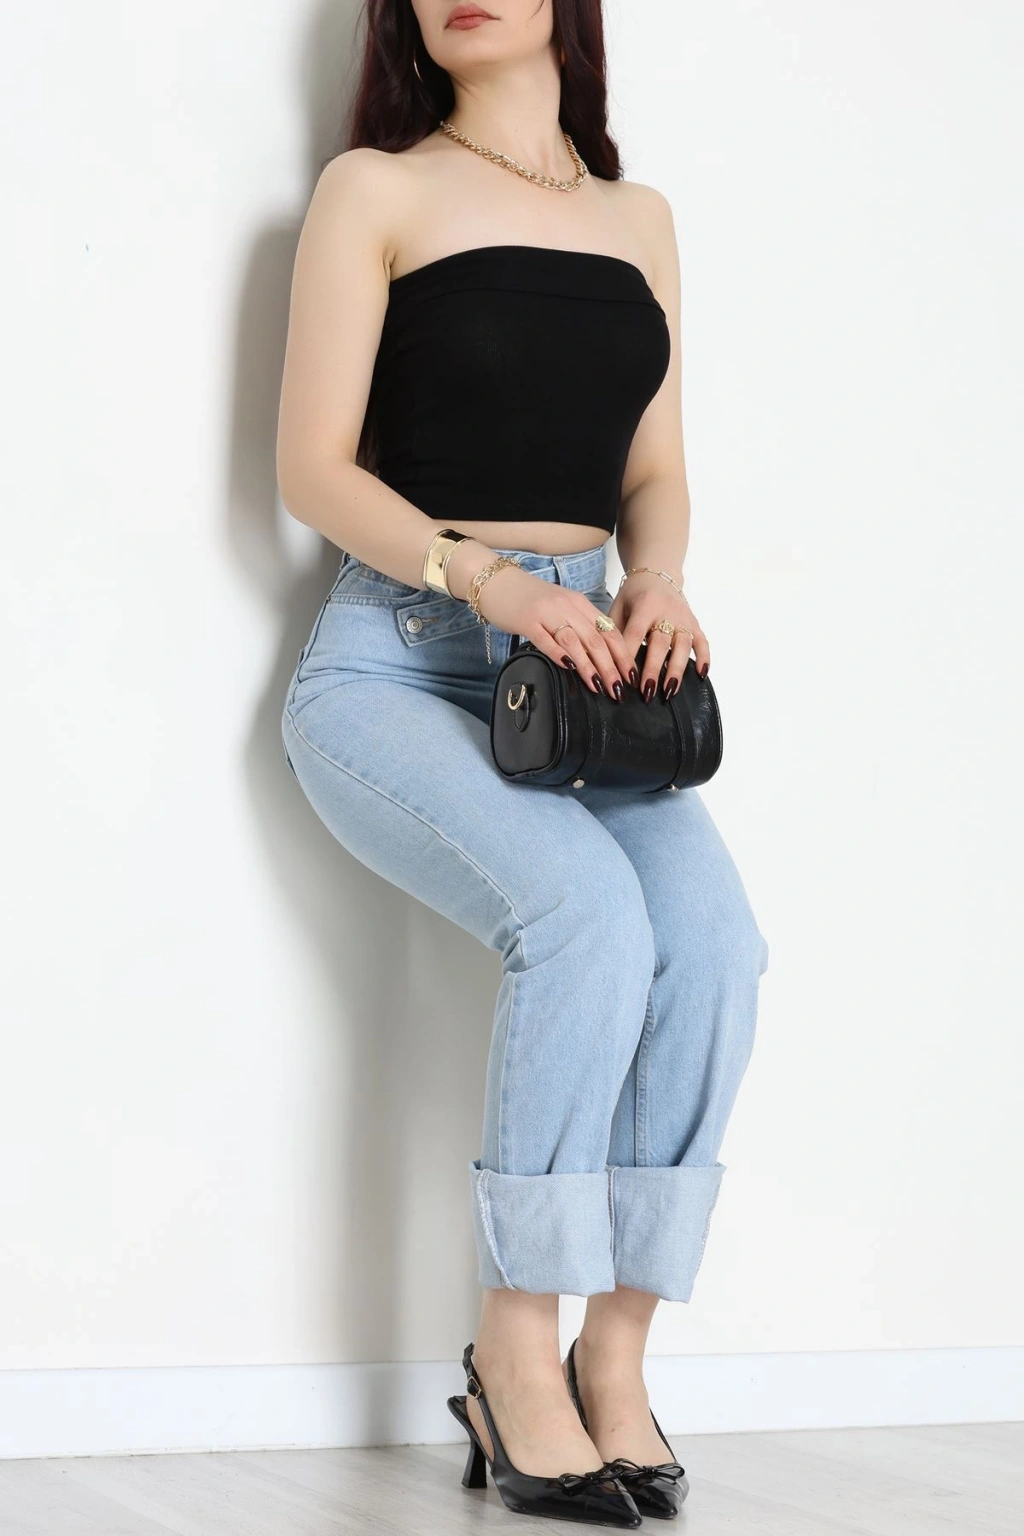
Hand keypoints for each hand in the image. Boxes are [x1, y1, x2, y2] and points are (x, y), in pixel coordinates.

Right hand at [475, 565, 636, 698]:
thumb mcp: (562, 607)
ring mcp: (547, 613)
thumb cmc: (530, 600)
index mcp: (579, 603)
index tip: (630, 676)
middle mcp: (567, 607)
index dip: (623, 655)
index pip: (609, 631)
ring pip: (575, 642)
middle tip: (619, 690)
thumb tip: (601, 655)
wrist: (498, 582)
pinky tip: (569, 668)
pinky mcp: (527, 621)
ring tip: (600, 687)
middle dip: (611, 668)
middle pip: (595, 640)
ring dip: (590, 667)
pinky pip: (546, 640)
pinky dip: (559, 654)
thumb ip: (580, 625)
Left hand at [609, 572, 708, 700]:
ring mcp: (683, 617)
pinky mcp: (694, 622)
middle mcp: (666, 611)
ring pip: (682, 645)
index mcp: (644, 605)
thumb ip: (614, 631)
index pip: (634, 634)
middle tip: (646, 692)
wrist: (657, 574)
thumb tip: (606, 663)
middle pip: (660, 643)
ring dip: (676, 670)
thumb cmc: (633, 595)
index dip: (628, 657)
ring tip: (669, 692)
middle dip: (652, 669)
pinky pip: (702, 641)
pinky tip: (701, 675)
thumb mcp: (618, 606)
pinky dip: (704, 658)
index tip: (623, 679)